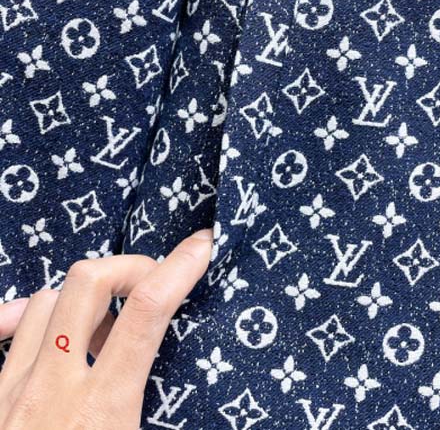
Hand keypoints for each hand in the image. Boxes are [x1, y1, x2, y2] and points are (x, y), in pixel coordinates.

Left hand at [0, 228, 212, 428]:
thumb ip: (154, 408)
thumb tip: (174, 374)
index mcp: (102, 412)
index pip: (146, 310)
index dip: (181, 265)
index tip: (202, 245)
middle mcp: (52, 389)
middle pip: (89, 281)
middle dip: (127, 268)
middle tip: (147, 287)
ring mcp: (13, 389)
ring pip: (46, 298)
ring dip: (82, 297)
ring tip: (103, 325)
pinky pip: (5, 327)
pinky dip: (26, 315)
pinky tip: (40, 324)